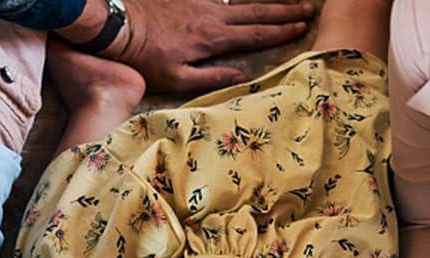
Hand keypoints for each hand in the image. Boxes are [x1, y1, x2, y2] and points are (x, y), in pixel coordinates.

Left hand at [119, 0, 313, 91]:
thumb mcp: (176, 79)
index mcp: (213, 39)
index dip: (280, 32)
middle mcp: (213, 17)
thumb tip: (239, 76)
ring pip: (243, 0)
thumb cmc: (146, 58)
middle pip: (256, 12)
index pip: (254, 34)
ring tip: (290, 1)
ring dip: (269, 0)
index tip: (301, 28)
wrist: (121, 26)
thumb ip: (209, 78)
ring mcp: (203, 2)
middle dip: (284, 11)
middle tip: (308, 9)